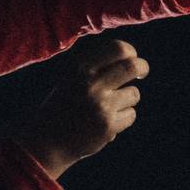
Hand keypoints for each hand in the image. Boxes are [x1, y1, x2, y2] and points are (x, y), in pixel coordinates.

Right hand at [20, 39, 147, 178]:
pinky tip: (107, 122)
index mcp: (80, 68)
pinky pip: (131, 115)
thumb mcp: (71, 79)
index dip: (130, 52)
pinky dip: (123, 118)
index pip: (117, 49)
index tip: (132, 57)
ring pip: (134, 94)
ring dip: (127, 99)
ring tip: (110, 107)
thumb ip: (95, 67)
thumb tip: (130, 56)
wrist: (48, 140)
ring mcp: (101, 105)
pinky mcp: (108, 125)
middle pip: (132, 66)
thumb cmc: (63, 106)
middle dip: (142, 67)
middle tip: (142, 71)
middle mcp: (91, 83)